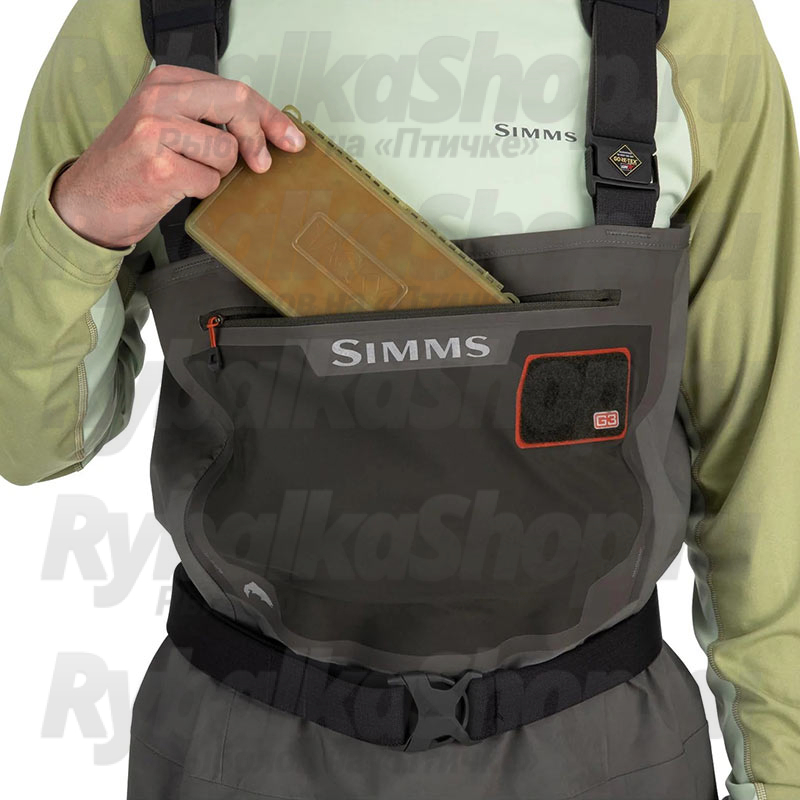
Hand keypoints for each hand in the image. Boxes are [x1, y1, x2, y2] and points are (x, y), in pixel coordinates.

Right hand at [50, 65, 304, 248]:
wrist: (86, 200)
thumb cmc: (131, 166)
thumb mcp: (165, 126)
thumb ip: (207, 119)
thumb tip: (266, 133)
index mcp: (165, 82)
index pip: (234, 90)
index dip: (270, 116)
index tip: (291, 139)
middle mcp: (159, 100)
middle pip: (237, 104)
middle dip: (259, 138)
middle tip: (262, 164)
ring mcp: (156, 131)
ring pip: (226, 152)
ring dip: (218, 173)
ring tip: (187, 175)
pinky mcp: (159, 167)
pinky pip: (209, 182)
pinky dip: (201, 192)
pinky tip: (176, 189)